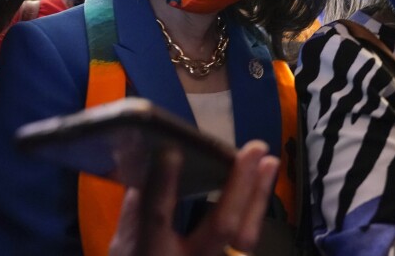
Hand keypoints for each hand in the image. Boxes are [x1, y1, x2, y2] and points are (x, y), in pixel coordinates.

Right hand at [108, 140, 279, 255]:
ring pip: (245, 236)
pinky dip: (256, 208)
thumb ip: (135, 209)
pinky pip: (247, 238)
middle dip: (240, 184)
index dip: (163, 185)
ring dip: (259, 194)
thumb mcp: (125, 245)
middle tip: (255, 149)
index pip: (156, 217)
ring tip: (269, 161)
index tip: (170, 152)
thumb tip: (147, 164)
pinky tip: (263, 182)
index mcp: (151, 252)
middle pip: (221, 226)